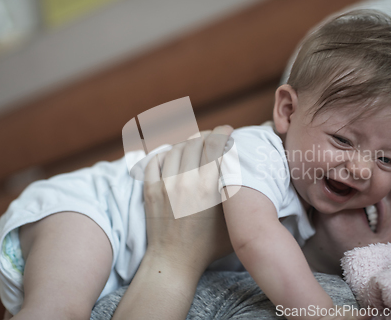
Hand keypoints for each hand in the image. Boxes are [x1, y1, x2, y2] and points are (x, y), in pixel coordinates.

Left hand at [143, 125, 233, 273]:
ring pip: (176, 149)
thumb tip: (240, 169)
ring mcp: (165, 186)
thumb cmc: (208, 245)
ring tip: (195, 145)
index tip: (227, 129)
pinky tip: (172, 156)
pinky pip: (154, 161)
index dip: (222, 132)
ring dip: (187, 142)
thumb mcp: (231, 220)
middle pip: (195, 143)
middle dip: (206, 134)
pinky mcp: (150, 191)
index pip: (214, 145)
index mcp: (208, 188)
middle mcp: (185, 182)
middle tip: (213, 136)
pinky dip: (165, 154)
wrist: (174, 262)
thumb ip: (235, 194)